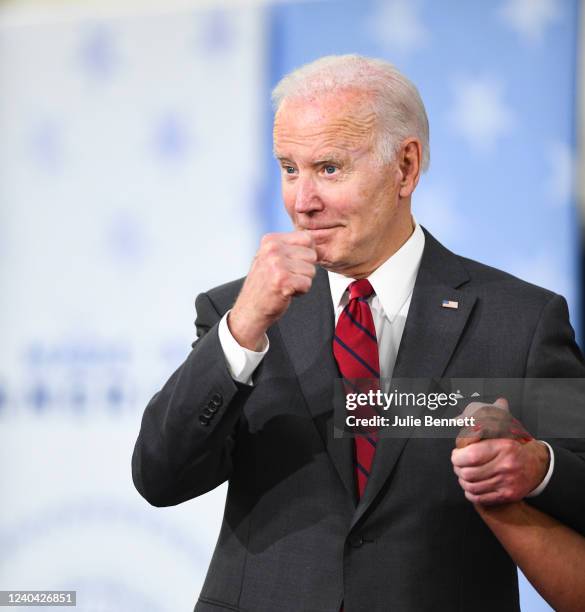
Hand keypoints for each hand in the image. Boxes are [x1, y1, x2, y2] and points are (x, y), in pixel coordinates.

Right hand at [229, 231, 316, 349]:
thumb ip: (289, 247)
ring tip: (285, 284)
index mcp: (271, 240)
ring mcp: (277, 265)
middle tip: (286, 277)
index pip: (307, 238)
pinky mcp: (283, 281)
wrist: (251, 309)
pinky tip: (286, 292)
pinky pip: (307, 284)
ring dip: (302, 281)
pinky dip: (300, 292)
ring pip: (311, 270)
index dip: (305, 254)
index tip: (290, 264)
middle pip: (311, 255)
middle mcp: (273, 250)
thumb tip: (314, 243)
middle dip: (304, 269)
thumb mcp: (271, 257)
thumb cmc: (264, 284)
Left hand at [451, 398, 549, 504]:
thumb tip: (457, 418)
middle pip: (468, 473)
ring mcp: (508, 483)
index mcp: (504, 447)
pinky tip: (471, 486)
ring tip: (464, 475)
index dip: (457, 456)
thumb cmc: (512, 446)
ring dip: (463, 481)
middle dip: (458, 469)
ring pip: (472, 487)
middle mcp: (507, 465)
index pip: (471, 455)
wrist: (536, 465)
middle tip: (458, 465)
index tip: (456, 454)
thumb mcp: (501, 432)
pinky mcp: (508, 495)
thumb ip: (480, 426)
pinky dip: (470, 493)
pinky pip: (480, 497)